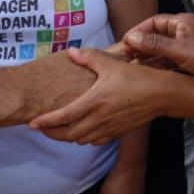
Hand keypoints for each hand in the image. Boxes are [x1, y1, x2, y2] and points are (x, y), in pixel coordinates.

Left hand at [30, 49, 168, 144]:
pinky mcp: (117, 133)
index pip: (62, 117)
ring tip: (60, 129)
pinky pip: (95, 141)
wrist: (161, 94)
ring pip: (80, 140)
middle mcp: (98, 119)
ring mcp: (108, 129)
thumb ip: (89, 58)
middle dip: (52, 134)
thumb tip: (71, 52)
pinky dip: (84, 138)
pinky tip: (84, 131)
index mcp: (93, 102)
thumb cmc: (137, 77)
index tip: (32, 124)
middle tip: (42, 129)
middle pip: (68, 135)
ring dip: (68, 137)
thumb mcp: (111, 63)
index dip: (45, 122)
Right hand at [123, 13, 193, 91]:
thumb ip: (154, 44)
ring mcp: (187, 47)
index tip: (126, 41)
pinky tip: (148, 73)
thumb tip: (132, 38)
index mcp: (183, 22)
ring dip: (149, 57)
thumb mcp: (179, 49)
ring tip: (134, 66)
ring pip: (162, 50)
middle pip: (157, 36)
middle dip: (142, 45)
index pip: (155, 21)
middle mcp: (184, 32)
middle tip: (127, 56)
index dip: (139, 30)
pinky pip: (169, 61)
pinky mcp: (190, 61)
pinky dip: (158, 65)